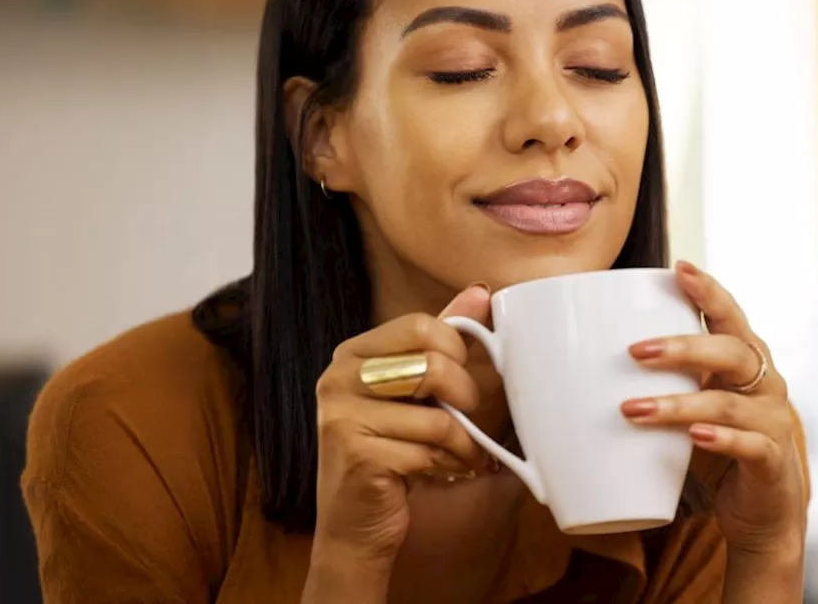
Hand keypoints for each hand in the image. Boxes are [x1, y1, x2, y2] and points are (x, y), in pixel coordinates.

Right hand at [309, 286, 492, 568]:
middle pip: (432, 365)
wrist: (354, 525)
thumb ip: (441, 339)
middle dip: (465, 396)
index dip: (456, 351)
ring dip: (461, 441)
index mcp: (352, 354)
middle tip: (466, 416)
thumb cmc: (389, 452)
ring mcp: (341, 417)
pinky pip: (428, 451)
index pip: (420, 326)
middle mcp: (338, 379)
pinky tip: (441, 471)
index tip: (459, 380)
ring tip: (457, 452)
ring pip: (437, 416)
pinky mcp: (357, 455)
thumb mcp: (413, 391)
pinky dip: (448, 465)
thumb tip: (480, 292)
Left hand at [621, 261, 806, 560]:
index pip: (730, 315)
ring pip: (726, 402)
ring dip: (678, 404)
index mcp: (745, 358)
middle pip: (730, 351)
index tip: (679, 268)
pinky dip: (720, 439)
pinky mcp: (770, 461)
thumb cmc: (715, 443)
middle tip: (635, 351)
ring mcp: (771, 421)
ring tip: (633, 409)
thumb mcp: (691, 402)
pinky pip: (748, 445)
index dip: (709, 291)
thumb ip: (659, 379)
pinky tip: (693, 438)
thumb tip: (576, 365)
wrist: (761, 509)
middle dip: (683, 346)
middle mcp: (765, 382)